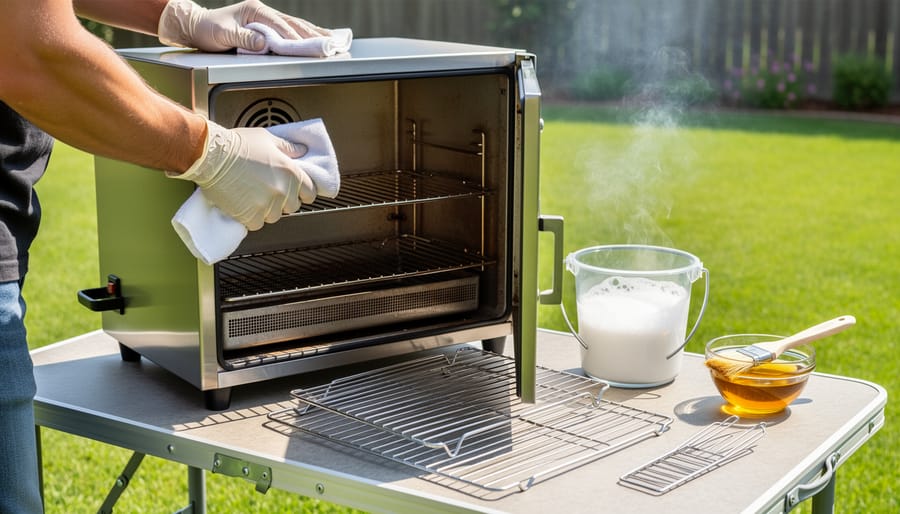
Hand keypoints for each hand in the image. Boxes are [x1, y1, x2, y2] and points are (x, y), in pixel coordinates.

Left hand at [158, 0, 329, 51]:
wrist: (196, 26)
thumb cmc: (208, 30)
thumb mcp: (223, 34)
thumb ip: (244, 39)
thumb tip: (265, 43)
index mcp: (254, 10)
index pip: (279, 25)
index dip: (294, 38)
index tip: (308, 49)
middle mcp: (261, 11)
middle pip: (292, 23)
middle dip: (312, 35)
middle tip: (329, 45)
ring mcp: (264, 17)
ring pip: (294, 25)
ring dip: (312, 33)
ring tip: (330, 40)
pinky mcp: (264, 25)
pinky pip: (288, 29)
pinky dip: (303, 34)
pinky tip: (315, 37)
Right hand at [170, 120, 316, 230]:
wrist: (211, 155)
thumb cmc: (237, 145)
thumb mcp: (268, 139)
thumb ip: (288, 147)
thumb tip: (302, 151)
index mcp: (291, 172)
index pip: (310, 193)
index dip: (303, 192)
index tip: (296, 191)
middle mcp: (282, 190)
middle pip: (292, 207)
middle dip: (283, 201)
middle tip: (268, 191)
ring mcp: (267, 205)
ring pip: (274, 216)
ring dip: (267, 210)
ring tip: (253, 196)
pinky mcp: (250, 216)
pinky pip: (257, 224)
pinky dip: (251, 218)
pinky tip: (244, 205)